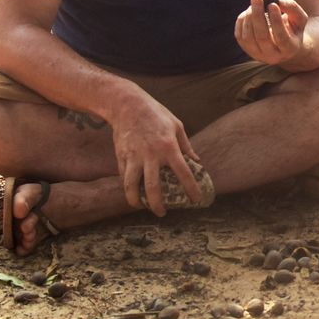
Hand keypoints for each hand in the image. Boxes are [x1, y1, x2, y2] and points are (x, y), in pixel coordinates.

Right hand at [108, 92, 201, 215]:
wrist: (127, 105)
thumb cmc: (156, 114)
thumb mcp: (177, 126)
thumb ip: (187, 146)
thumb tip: (197, 161)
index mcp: (169, 147)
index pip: (183, 173)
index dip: (191, 189)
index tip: (196, 200)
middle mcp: (151, 154)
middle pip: (153, 187)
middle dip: (157, 204)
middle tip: (162, 213)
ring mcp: (133, 156)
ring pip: (132, 186)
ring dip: (136, 201)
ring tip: (141, 207)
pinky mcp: (120, 156)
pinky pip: (124, 176)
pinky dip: (128, 186)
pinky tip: (133, 191)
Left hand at [235, 0, 308, 64]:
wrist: (284, 44)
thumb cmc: (293, 28)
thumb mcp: (299, 17)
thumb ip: (291, 8)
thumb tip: (275, 0)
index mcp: (290, 49)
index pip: (282, 38)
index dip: (276, 21)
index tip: (272, 4)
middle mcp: (273, 56)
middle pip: (262, 38)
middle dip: (258, 16)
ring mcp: (258, 55)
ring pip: (248, 37)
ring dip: (249, 16)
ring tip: (256, 2)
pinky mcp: (246, 50)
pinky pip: (239, 35)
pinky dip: (242, 20)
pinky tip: (250, 11)